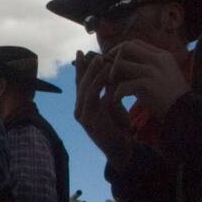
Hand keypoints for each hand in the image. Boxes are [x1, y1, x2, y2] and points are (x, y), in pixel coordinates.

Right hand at [74, 51, 134, 169]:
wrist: (121, 150)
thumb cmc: (118, 128)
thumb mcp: (113, 104)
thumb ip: (109, 89)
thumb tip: (112, 68)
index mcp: (83, 105)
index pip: (79, 82)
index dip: (80, 67)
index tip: (80, 51)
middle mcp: (79, 110)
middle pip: (80, 83)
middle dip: (86, 67)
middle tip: (95, 53)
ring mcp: (82, 116)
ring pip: (85, 88)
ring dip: (93, 73)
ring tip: (102, 60)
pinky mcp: (89, 120)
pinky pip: (93, 97)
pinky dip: (100, 83)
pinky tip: (108, 74)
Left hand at [104, 39, 188, 118]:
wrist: (184, 110)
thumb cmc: (171, 96)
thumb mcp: (162, 74)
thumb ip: (148, 66)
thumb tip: (123, 63)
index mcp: (161, 55)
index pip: (135, 43)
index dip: (120, 50)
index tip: (113, 61)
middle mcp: (157, 59)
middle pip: (126, 47)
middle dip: (113, 59)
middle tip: (110, 74)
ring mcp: (152, 71)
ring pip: (120, 64)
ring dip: (112, 76)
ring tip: (114, 88)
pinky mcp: (147, 86)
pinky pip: (122, 85)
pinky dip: (116, 94)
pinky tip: (118, 100)